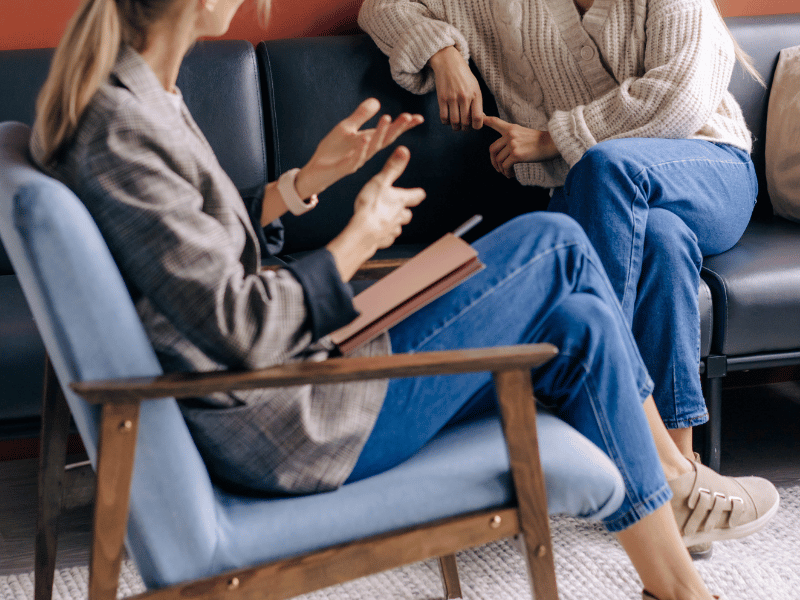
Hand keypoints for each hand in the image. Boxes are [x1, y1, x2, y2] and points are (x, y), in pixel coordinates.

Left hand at [295, 98, 423, 198]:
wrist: (316, 170)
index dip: (404, 126)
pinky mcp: (345, 167)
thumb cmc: (332, 150)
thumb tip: (377, 101)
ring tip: (388, 118)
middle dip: (397, 128)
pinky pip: (354, 158)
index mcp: (369, 141)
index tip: (418, 118)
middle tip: (408, 116)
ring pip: (372, 147)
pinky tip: (365, 138)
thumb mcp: (346, 128)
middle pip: (385, 139)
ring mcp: (357, 160)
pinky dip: (360, 149)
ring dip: (380, 133)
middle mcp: (367, 151)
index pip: (389, 132)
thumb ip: (361, 115)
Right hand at [352, 146, 425, 249]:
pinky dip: (383, 236)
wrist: (363, 232)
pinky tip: (377, 234)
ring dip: (393, 224)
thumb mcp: (380, 181)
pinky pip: (386, 239)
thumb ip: (392, 167)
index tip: (419, 193)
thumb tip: (404, 150)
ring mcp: (392, 231)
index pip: (416, 196)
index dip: (417, 193)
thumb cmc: (371, 206)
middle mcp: (399, 216)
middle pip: (407, 215)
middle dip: (404, 211)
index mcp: (401, 200)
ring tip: (384, 220)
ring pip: (397, 228)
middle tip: (398, 207)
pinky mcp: (383, 242)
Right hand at [428, 46, 483, 130]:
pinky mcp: (441, 98)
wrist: (448, 63)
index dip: (477, 126)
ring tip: (456, 125)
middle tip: (464, 127)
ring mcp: (452, 98)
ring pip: (454, 122)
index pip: (478, 118)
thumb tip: (480, 120)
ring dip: (456, 127)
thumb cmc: (464, 76)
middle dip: (465, 128)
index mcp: (475, 94)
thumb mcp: (475, 87)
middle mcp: (464, 97)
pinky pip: (444, 117)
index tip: (474, 126)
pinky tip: (448, 119)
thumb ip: (477, 103)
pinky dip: (446, 122)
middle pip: (466, 122)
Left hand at [484, 116, 560, 177]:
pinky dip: (507, 172)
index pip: (495, 122)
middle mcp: (510, 135)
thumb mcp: (524, 133)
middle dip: (493, 161)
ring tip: (507, 173)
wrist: (553, 143)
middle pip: (492, 149)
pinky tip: (511, 174)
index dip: (486, 120)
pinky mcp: (516, 155)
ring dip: (501, 169)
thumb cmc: (541, 141)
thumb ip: (513, 137)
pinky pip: (505, 166)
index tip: (482, 120)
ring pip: (499, 160)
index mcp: (511, 128)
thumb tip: (504, 150)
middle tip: (498, 168)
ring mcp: (512, 145)